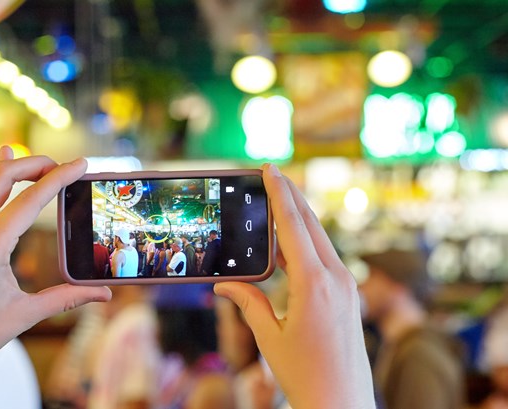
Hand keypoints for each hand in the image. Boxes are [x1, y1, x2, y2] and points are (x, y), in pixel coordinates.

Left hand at [0, 148, 111, 407]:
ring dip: (11, 167)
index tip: (81, 163)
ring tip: (38, 165)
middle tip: (62, 165)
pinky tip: (2, 175)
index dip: (59, 178)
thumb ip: (67, 298)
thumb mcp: (24, 316)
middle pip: (1, 175)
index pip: (30, 200)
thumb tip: (104, 293)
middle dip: (34, 163)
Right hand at [214, 164, 374, 408]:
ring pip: (321, 240)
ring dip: (300, 218)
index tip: (270, 168)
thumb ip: (248, 303)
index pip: (294, 227)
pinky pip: (327, 258)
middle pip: (311, 225)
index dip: (280, 195)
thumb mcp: (270, 337)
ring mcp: (348, 287)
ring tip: (279, 201)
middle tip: (272, 174)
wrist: (342, 403)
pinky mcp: (349, 297)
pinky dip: (308, 242)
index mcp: (315, 285)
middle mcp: (337, 279)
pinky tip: (293, 242)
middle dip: (291, 197)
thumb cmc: (305, 375)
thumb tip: (224, 284)